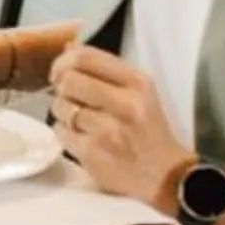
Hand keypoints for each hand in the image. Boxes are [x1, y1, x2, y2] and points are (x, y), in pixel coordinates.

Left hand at [48, 45, 192, 213]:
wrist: (165, 175)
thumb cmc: (148, 130)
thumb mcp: (139, 92)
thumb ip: (105, 70)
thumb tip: (68, 49)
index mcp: (138, 83)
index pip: (86, 56)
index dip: (64, 61)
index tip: (61, 71)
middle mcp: (125, 104)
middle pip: (68, 80)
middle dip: (63, 88)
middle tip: (72, 98)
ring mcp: (107, 131)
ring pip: (60, 106)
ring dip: (64, 112)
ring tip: (81, 121)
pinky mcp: (92, 154)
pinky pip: (60, 131)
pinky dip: (65, 132)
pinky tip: (82, 137)